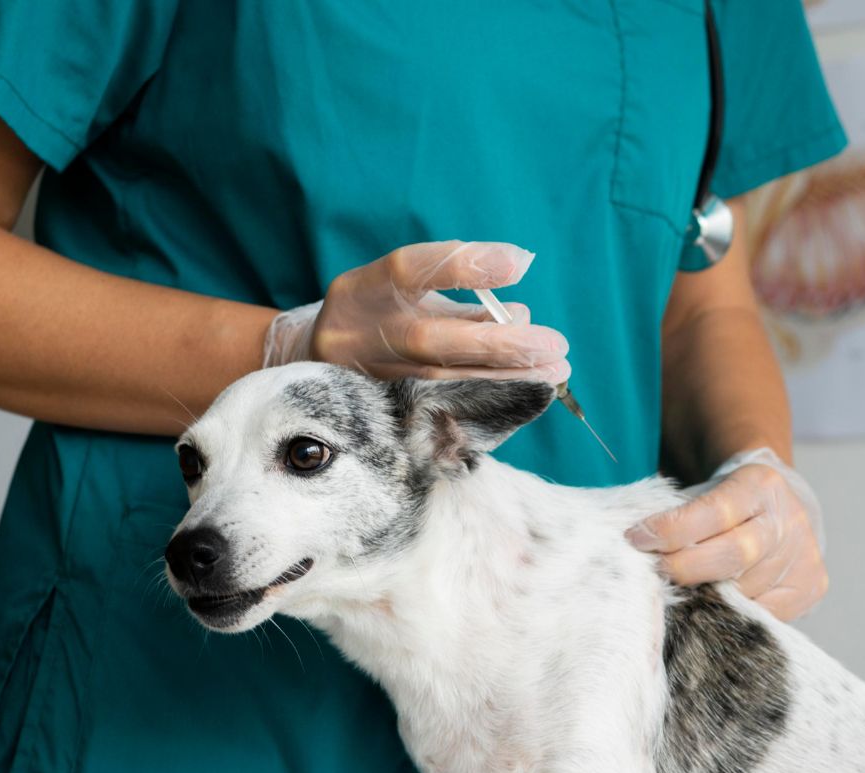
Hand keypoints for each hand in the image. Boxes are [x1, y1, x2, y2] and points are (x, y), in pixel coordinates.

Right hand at [264, 240, 570, 382]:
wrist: (310, 368)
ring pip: (441, 383)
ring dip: (504, 379)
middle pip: (431, 340)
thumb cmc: (376, 319)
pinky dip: (486, 404)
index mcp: (361, 289)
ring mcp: (364, 380)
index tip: (520, 264)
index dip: (465, 265)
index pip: (412, 268)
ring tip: (554, 372)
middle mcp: (357, 335)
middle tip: (554, 344)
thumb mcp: (406, 295)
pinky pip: (440, 412)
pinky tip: (526, 398)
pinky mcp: (377, 415)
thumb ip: (459, 299)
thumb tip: (522, 314)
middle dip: (499, 344)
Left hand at [628, 449, 827, 620]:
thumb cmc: (732, 503)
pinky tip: (712, 609)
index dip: (672, 529)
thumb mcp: (710, 491)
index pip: (713, 511)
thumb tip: (638, 546)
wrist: (783, 506)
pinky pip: (764, 614)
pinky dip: (733, 614)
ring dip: (706, 597)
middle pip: (732, 556)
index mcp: (760, 486)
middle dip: (685, 568)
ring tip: (682, 594)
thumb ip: (680, 515)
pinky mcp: (811, 587)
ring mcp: (804, 557)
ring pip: (745, 592)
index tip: (637, 538)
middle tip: (656, 573)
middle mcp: (788, 521)